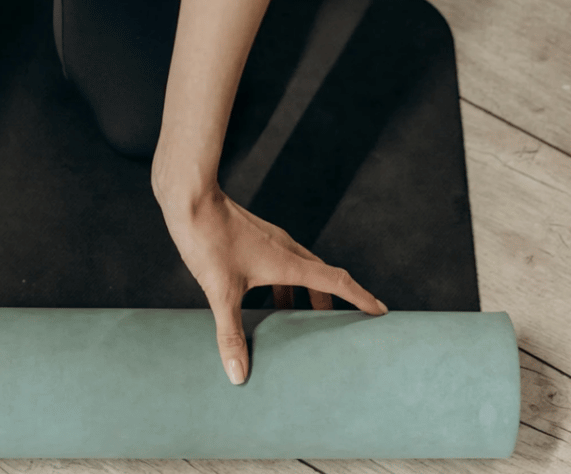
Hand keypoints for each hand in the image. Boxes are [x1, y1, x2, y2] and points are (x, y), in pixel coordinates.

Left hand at [155, 181, 386, 385]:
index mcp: (289, 262)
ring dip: (304, 291)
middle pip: (321, 276)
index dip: (360, 298)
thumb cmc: (208, 239)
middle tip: (337, 327)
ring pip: (299, 268)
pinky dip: (281, 281)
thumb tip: (238, 374)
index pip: (337, 281)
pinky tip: (259, 295)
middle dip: (332, 302)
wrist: (189, 197)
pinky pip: (279, 261)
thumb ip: (231, 333)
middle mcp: (286, 248)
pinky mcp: (252, 235)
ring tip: (297, 317)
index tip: (380, 311)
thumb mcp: (221, 292)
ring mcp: (268, 239)